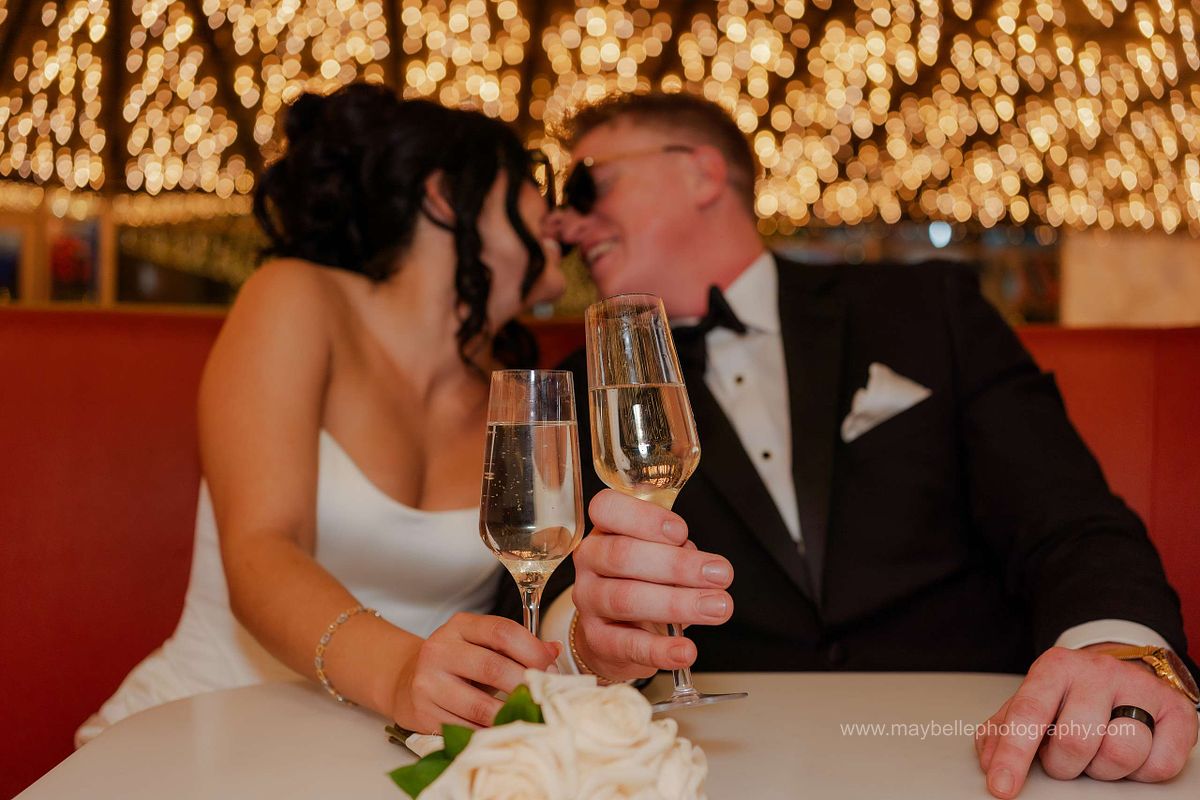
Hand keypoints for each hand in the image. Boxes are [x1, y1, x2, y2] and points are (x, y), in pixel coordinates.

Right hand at [391, 613, 557, 732]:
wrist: (407, 680)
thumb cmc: (456, 662)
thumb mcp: (482, 644)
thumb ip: (517, 645)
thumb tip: (553, 651)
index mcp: (460, 626)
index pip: (502, 632)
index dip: (532, 650)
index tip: (550, 668)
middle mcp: (440, 649)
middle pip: (493, 668)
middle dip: (525, 686)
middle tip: (544, 698)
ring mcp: (428, 682)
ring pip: (479, 706)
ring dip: (510, 716)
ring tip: (529, 718)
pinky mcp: (423, 713)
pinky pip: (465, 729)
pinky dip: (488, 733)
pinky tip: (503, 731)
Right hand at [571, 489, 733, 680]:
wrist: (617, 628)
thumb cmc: (644, 578)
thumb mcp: (658, 553)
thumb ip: (677, 551)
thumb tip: (706, 567)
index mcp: (604, 528)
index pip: (606, 508)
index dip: (644, 518)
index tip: (682, 533)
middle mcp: (589, 559)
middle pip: (623, 555)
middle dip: (677, 565)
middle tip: (721, 575)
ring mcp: (588, 599)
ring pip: (626, 598)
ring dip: (677, 604)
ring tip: (717, 608)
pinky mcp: (596, 639)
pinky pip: (627, 645)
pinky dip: (660, 650)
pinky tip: (686, 651)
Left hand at [976, 645, 1198, 797]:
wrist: (1124, 673)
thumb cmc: (1071, 697)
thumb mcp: (1034, 704)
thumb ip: (1003, 731)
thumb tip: (989, 762)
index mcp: (1055, 668)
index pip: (1028, 713)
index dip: (1013, 754)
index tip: (1002, 787)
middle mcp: (1098, 672)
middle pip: (1076, 740)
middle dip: (1065, 764)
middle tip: (1067, 757)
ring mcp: (1140, 688)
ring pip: (1120, 752)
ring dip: (1104, 768)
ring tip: (1099, 752)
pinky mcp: (1177, 712)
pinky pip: (1159, 765)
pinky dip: (1142, 772)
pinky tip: (1133, 754)